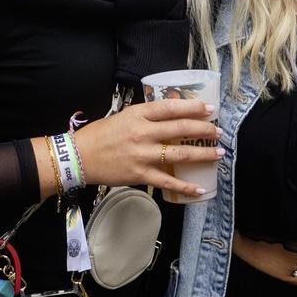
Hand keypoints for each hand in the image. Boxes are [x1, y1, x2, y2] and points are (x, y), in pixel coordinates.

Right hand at [66, 98, 220, 195]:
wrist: (78, 157)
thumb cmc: (99, 135)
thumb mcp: (122, 116)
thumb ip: (145, 116)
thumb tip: (170, 116)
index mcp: (138, 114)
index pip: (171, 107)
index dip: (193, 107)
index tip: (209, 108)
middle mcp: (142, 133)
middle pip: (181, 129)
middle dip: (204, 130)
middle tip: (218, 131)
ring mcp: (142, 154)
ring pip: (180, 154)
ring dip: (203, 154)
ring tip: (218, 153)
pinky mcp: (140, 174)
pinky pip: (168, 181)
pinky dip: (185, 186)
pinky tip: (199, 189)